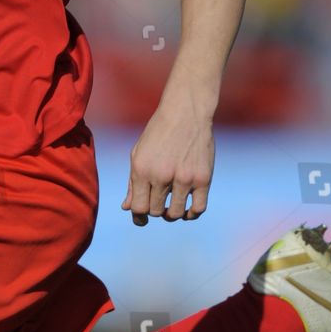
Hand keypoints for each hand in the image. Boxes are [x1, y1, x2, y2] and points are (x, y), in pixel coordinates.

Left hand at [121, 93, 215, 224]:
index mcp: (142, 169)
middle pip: (156, 211)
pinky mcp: (203, 178)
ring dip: (172, 215)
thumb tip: (127, 208)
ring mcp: (184, 178)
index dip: (138, 217)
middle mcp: (162, 175)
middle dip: (156, 211)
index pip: (138, 207)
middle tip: (159, 205)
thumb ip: (132, 182)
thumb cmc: (158, 133)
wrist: (185, 112)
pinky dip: (192, 214)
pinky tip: (188, 210)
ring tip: (172, 209)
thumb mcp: (138, 154)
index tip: (142, 218)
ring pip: (176, 213)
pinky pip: (198, 209)